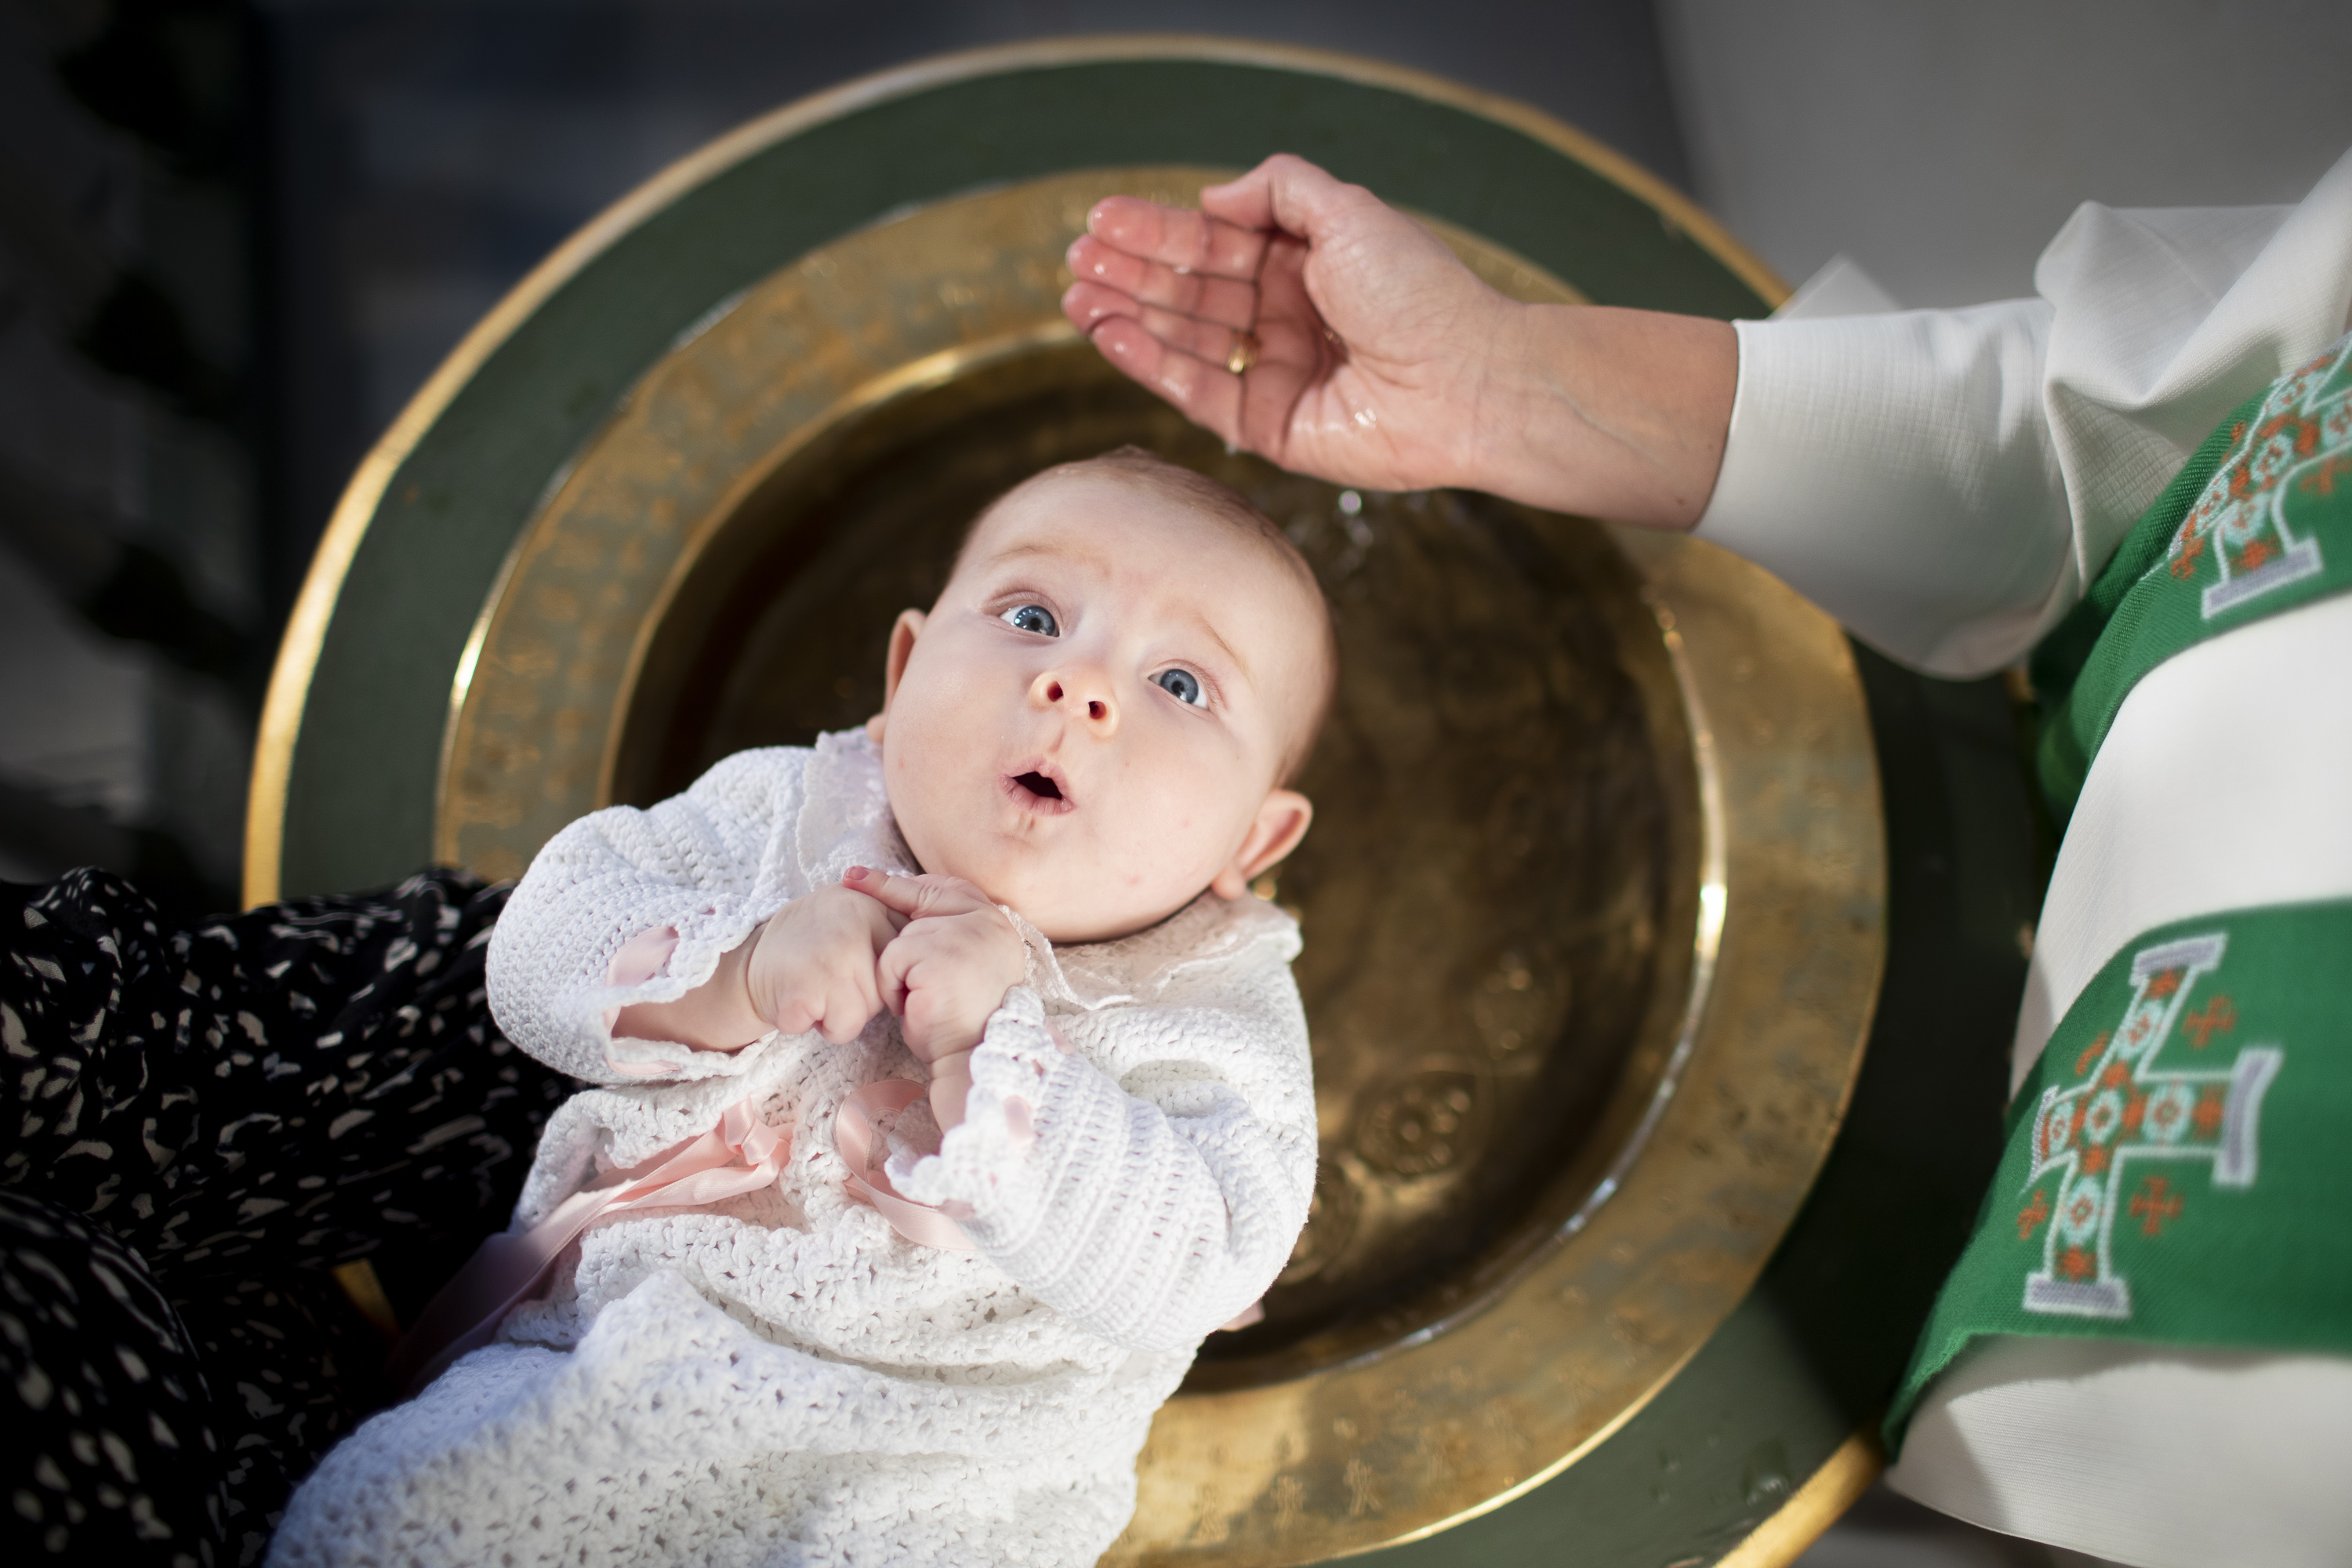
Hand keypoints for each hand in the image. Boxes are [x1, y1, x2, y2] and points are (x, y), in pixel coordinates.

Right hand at [611, 885, 896, 1051]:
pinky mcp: (808, 990)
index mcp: (868, 903)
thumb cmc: (806, 945)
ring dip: (840, 1014)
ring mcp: (832, 958)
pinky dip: (817, 1025)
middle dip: (862, 996)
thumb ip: (888, 920)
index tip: (854, 969)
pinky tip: (800, 1002)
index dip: (883, 975)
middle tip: (828, 977)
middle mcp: (855, 924)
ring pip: (866, 1014)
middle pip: (888, 988)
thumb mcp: (849, 912)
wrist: (743, 963)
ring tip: (815, 989)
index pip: (907, 955)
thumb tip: (938, 941)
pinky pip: (840, 1029)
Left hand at [846, 866, 1028, 1128]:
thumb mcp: (959, 965)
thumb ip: (950, 932)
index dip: (903, 885)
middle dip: (902, 935)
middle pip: (921, 905)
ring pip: (902, 935)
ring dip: (900, 971)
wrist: (969, 1056)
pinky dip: (892, 985)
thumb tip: (897, 890)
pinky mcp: (937, 955)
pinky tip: (914, 1004)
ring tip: (923, 998)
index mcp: (997, 924)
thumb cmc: (960, 1018)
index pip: (947, 889)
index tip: (857, 877)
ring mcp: (964, 936)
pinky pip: (892, 957)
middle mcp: (987, 923)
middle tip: (907, 970)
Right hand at [1061, 153, 1734, 528]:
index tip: (1101, 219)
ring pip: (1184, 341)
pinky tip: (1110, 335)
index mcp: (1305, 265)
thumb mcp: (1346, 212)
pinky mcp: (1269, 428)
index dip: (1157, 232)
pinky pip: (1198, 392)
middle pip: (1190, 291)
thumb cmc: (1418, 293)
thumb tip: (1212, 199)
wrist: (1464, 380)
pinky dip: (1151, 364)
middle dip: (1130, 273)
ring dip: (1126, 317)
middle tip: (1076, 259)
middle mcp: (1285, 318)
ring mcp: (1274, 373)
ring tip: (1075, 296)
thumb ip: (1278, 190)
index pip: (1213, 245)